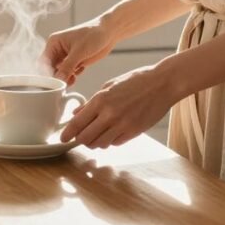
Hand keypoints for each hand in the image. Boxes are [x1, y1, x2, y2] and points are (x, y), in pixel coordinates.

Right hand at [42, 16, 113, 84]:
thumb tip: (58, 80)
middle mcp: (57, 50)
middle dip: (57, 78)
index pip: (44, 62)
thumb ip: (68, 66)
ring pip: (59, 73)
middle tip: (64, 85)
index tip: (54, 84)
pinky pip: (68, 74)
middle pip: (50, 69)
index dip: (47, 74)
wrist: (109, 32)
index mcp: (54, 43)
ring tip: (73, 79)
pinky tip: (79, 72)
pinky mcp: (74, 62)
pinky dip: (72, 77)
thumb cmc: (93, 35)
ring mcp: (66, 56)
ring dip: (64, 78)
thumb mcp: (79, 51)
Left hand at [60, 60, 176, 147]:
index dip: (67, 133)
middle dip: (79, 140)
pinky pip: (115, 143)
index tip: (62, 138)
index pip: (77, 123)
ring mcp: (122, 125)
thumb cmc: (136, 80)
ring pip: (100, 144)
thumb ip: (91, 102)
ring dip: (95, 142)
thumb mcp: (109, 85)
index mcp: (101, 100)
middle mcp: (109, 114)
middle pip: (85, 138)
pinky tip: (112, 132)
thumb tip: (75, 114)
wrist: (162, 84)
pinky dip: (110, 141)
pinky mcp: (134, 133)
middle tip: (78, 138)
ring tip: (96, 135)